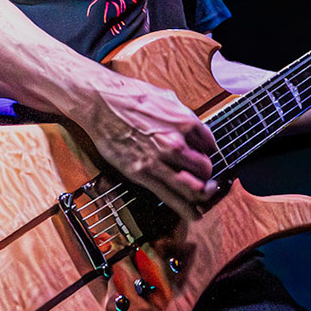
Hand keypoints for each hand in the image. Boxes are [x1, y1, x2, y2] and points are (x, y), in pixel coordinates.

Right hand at [72, 70, 219, 216]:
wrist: (100, 102)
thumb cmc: (128, 96)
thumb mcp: (166, 98)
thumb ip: (183, 115)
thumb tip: (194, 127)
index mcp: (184, 122)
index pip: (210, 145)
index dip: (209, 152)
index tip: (205, 156)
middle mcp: (176, 143)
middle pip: (205, 169)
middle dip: (208, 175)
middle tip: (206, 178)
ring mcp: (159, 160)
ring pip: (193, 187)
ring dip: (202, 194)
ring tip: (204, 197)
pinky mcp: (142, 173)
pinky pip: (170, 196)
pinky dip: (186, 209)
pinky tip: (194, 214)